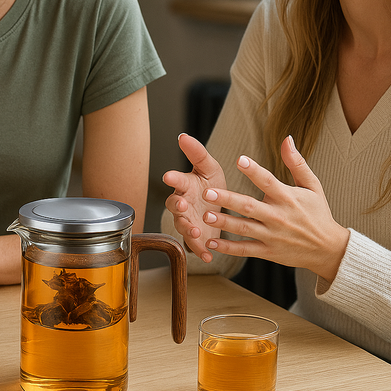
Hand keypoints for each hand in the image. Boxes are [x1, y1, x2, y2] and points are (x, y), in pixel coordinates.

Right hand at [163, 133, 227, 261]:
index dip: (172, 178)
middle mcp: (183, 203)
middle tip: (183, 205)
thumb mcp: (209, 167)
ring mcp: (188, 221)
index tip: (169, 175)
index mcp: (185, 185)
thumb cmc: (212, 185)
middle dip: (177, 206)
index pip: (176, 180)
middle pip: (174, 205)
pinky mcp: (196, 237)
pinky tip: (207, 255)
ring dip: (188, 229)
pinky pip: (195, 245)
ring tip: (196, 232)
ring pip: (182, 226)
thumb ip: (197, 153)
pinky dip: (200, 250)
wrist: (221, 208)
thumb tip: (183, 135)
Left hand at [203, 136, 349, 281]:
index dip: (255, 171)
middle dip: (228, 200)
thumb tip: (287, 139)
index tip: (240, 160)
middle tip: (209, 193)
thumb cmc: (318, 213)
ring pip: (245, 229)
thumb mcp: (313, 186)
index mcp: (288, 198)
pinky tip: (212, 243)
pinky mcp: (268, 251)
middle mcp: (278, 217)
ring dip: (225, 223)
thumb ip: (297, 163)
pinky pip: (245, 250)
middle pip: (250, 207)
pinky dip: (228, 248)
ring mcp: (272, 236)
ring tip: (206, 216)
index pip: (269, 182)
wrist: (329, 249)